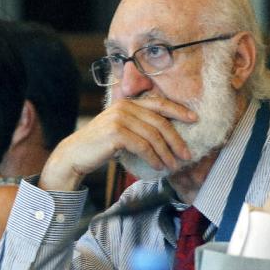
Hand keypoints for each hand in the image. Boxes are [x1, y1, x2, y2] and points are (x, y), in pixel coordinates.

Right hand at [39, 97, 196, 190]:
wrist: (75, 155)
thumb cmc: (101, 146)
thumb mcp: (121, 129)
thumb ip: (138, 125)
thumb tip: (165, 135)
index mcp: (128, 102)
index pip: (159, 103)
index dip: (178, 110)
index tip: (194, 119)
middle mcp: (125, 107)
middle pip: (160, 122)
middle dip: (176, 140)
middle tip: (187, 154)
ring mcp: (120, 118)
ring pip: (153, 136)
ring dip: (166, 153)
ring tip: (173, 165)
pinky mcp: (116, 133)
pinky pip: (143, 146)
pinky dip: (154, 158)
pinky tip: (158, 167)